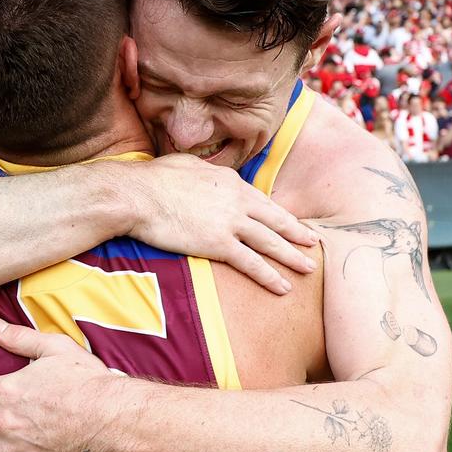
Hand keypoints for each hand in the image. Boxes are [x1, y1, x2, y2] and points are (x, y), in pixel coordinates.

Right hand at [124, 154, 319, 294]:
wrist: (137, 195)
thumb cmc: (153, 179)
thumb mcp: (187, 165)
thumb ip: (204, 173)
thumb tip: (205, 176)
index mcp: (230, 181)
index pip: (262, 201)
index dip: (279, 214)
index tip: (291, 223)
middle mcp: (237, 200)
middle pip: (276, 220)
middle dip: (297, 234)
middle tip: (314, 244)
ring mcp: (231, 222)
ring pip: (271, 242)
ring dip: (292, 257)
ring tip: (308, 268)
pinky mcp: (219, 244)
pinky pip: (252, 263)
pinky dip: (270, 276)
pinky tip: (283, 287)